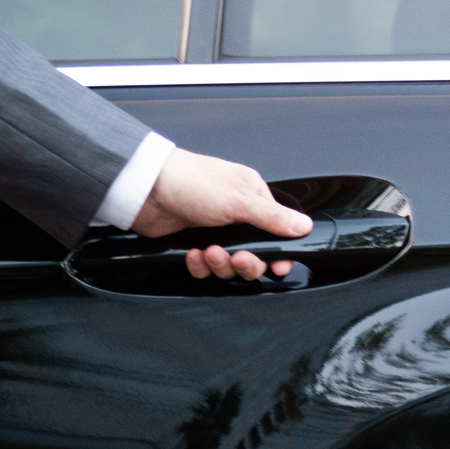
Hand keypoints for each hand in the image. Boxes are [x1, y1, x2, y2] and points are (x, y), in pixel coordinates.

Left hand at [131, 149, 313, 281]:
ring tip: (209, 252)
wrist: (146, 189)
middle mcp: (235, 214)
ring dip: (221, 263)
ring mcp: (213, 229)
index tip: (278, 266)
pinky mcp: (193, 242)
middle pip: (254, 253)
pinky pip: (205, 266)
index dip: (278, 253)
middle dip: (246, 262)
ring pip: (229, 263)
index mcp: (252, 198)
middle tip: (238, 259)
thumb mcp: (240, 200)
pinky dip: (200, 264)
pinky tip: (193, 253)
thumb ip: (273, 218)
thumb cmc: (191, 182)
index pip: (276, 231)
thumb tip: (304, 225)